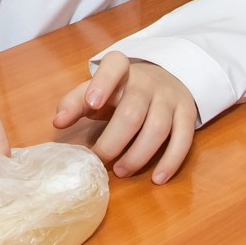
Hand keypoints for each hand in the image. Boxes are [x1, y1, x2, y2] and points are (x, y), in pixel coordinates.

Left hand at [51, 51, 199, 183]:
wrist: (164, 79)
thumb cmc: (120, 91)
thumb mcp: (96, 90)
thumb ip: (75, 102)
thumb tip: (58, 122)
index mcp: (121, 69)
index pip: (114, 66)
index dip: (102, 84)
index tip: (91, 104)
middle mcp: (148, 80)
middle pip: (132, 112)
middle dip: (114, 141)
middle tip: (100, 160)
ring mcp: (170, 96)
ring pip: (158, 128)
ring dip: (138, 155)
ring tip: (122, 172)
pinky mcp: (187, 113)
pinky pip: (183, 139)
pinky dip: (170, 161)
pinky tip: (157, 178)